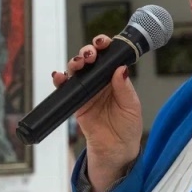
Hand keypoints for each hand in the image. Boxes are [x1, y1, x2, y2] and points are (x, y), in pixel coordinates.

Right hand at [52, 34, 141, 191]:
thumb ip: (124, 88)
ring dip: (75, 63)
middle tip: (90, 55)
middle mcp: (100, 81)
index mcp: (115, 78)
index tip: (103, 42)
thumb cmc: (128, 127)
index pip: (109, 56)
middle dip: (88, 52)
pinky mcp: (76, 102)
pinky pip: (66, 88)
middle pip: (90, 59)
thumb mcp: (131, 107)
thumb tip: (120, 69)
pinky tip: (60, 77)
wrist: (116, 150)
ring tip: (78, 64)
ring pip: (77, 70)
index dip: (104, 46)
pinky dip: (60, 80)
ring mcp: (87, 90)